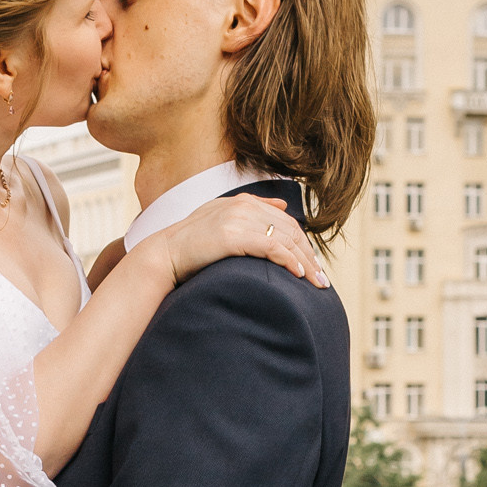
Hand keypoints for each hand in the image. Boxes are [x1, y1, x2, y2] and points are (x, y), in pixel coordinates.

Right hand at [161, 195, 327, 290]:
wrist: (164, 254)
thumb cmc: (191, 244)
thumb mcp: (221, 218)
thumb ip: (252, 209)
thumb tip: (282, 206)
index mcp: (244, 201)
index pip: (286, 222)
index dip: (303, 245)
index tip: (312, 266)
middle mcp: (244, 206)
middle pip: (291, 230)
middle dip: (309, 257)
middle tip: (321, 280)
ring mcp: (239, 219)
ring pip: (285, 240)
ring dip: (305, 263)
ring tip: (316, 284)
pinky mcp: (234, 235)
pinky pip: (272, 248)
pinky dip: (289, 261)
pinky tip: (298, 275)